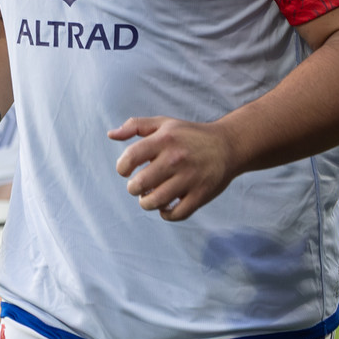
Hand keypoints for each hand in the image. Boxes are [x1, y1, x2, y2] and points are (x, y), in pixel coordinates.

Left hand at [110, 115, 236, 221]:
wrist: (228, 145)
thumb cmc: (189, 135)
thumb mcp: (164, 123)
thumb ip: (135, 126)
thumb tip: (110, 135)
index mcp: (165, 139)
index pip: (130, 157)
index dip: (122, 167)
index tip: (126, 170)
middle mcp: (176, 158)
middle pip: (140, 184)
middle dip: (133, 188)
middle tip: (138, 186)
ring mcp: (190, 178)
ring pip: (156, 201)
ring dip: (146, 203)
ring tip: (148, 197)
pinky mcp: (201, 194)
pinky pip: (177, 214)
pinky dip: (166, 214)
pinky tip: (164, 207)